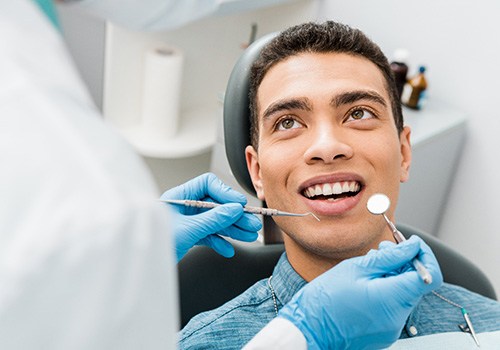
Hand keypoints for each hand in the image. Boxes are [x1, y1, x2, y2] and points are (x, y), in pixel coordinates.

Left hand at [161, 173, 261, 261]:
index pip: (207, 185)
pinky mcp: (187, 236)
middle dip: (234, 215)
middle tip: (250, 223)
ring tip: (247, 235)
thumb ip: (213, 219)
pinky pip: (208, 235)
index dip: (225, 193)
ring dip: (232, 229)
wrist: (142, 268)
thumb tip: (233, 209)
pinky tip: (228, 249)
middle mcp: (183, 207)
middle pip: (215, 205)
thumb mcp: (188, 229)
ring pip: (214, 221)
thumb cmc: (154, 245)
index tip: (239, 204)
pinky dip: (219, 242)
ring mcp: (186, 222)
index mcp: (179, 196)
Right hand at [278, 236, 442, 349]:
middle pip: (415, 283)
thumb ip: (389, 257)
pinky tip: (364, 284)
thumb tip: (412, 246)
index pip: (430, 276)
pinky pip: (393, 306)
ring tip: (367, 268)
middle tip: (381, 250)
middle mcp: (397, 318)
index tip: (411, 245)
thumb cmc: (325, 300)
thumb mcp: (356, 268)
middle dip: (403, 263)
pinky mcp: (384, 332)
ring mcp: (391, 328)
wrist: (308, 330)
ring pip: (403, 293)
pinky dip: (385, 291)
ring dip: (392, 276)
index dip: (424, 255)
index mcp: (392, 299)